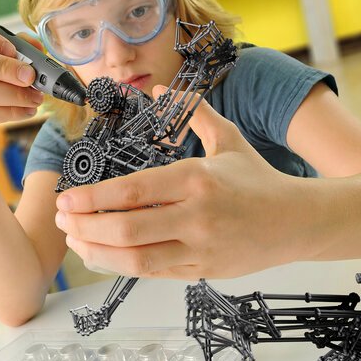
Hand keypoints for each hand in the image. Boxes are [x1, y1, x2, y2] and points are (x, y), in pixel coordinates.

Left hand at [54, 88, 304, 278]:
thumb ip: (193, 112)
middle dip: (85, 227)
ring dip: (98, 252)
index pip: (132, 191)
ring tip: (75, 240)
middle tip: (62, 220)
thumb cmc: (259, 178)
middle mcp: (197, 216)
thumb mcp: (228, 139)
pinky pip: (154, 273)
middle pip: (127, 229)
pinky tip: (103, 255)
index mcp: (197, 179)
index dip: (92, 198)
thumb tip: (157, 87)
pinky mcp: (204, 272)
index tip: (67, 198)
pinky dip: (122, 266)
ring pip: (136, 259)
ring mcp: (201, 248)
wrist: (298, 222)